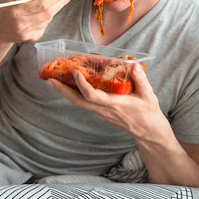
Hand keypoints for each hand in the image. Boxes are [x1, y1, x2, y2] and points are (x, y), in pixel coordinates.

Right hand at [0, 0, 74, 43]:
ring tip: (56, 0)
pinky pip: (45, 25)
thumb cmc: (4, 9)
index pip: (41, 4)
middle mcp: (22, 25)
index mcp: (16, 12)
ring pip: (48, 19)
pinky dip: (47, 17)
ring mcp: (27, 33)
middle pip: (48, 13)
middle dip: (60, 2)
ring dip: (54, 9)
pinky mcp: (32, 38)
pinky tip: (42, 13)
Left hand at [45, 63, 168, 140]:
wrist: (148, 133)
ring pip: (79, 103)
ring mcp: (101, 112)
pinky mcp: (100, 112)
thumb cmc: (149, 113)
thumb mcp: (149, 96)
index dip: (82, 85)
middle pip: (78, 101)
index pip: (93, 96)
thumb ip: (141, 80)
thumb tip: (134, 66)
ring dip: (65, 92)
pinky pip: (84, 103)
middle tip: (49, 79)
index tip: (75, 72)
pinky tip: (69, 85)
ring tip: (53, 80)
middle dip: (62, 91)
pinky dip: (74, 94)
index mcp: (114, 105)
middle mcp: (104, 110)